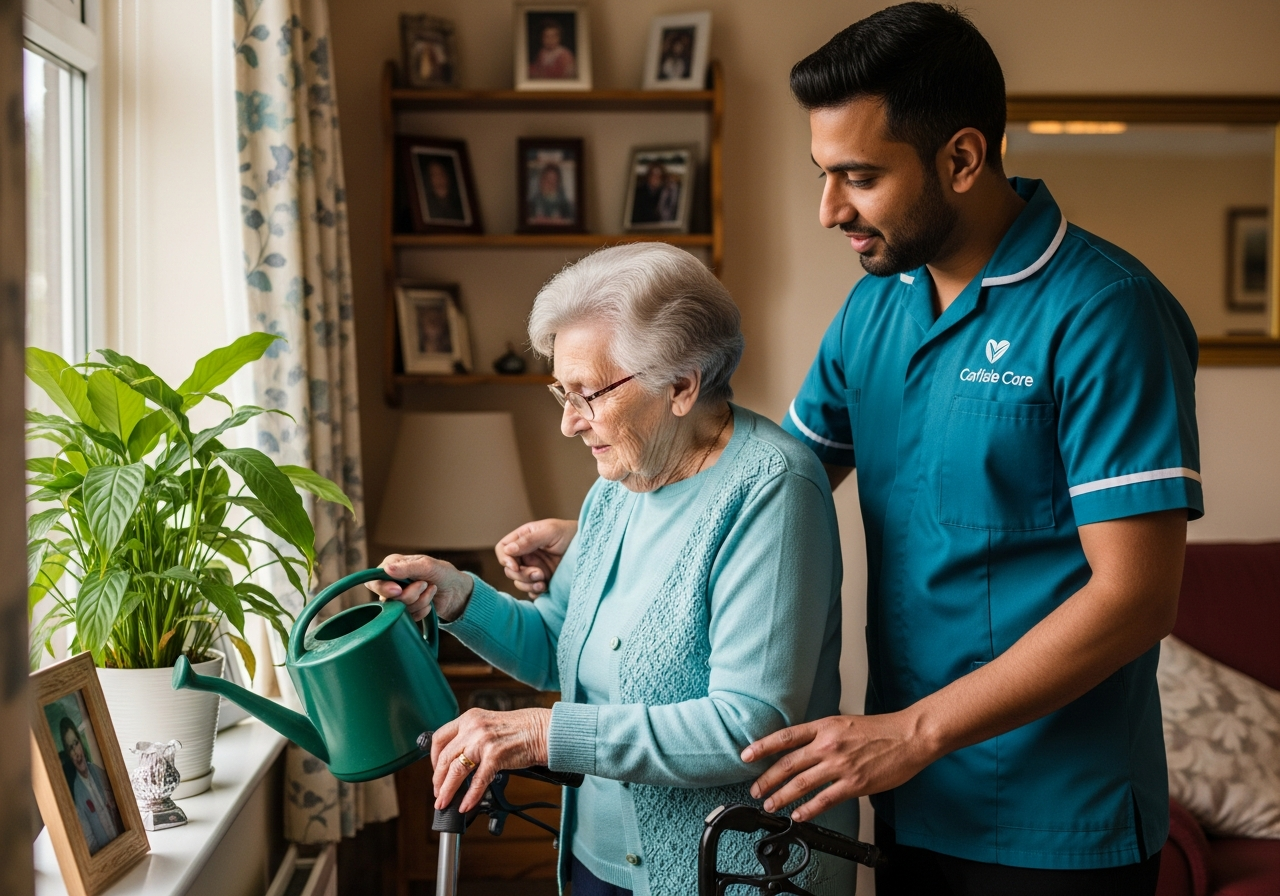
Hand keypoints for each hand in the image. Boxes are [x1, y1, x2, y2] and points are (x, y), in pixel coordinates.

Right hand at [364, 553, 474, 621]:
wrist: (456, 592)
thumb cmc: (443, 573)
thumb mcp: (428, 566)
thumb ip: (407, 568)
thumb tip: (386, 569)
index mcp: (393, 566)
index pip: (374, 580)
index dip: (383, 588)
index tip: (398, 591)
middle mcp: (392, 583)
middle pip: (387, 598)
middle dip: (409, 595)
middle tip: (423, 585)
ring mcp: (398, 599)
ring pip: (399, 608)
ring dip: (419, 600)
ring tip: (431, 590)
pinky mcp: (406, 612)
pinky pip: (408, 617)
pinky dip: (421, 610)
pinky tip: (430, 603)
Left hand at [429, 707, 551, 812]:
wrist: (542, 730)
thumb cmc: (520, 729)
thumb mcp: (488, 724)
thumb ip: (471, 736)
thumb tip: (458, 760)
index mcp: (469, 718)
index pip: (439, 739)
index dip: (432, 759)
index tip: (436, 771)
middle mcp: (472, 727)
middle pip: (444, 757)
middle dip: (438, 779)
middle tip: (437, 793)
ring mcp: (483, 741)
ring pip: (456, 770)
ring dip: (447, 790)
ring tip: (444, 802)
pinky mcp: (495, 756)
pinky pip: (477, 781)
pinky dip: (470, 796)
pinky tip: (466, 805)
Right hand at [494, 519, 577, 594]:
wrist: (591, 548)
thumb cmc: (571, 533)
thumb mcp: (550, 532)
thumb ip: (529, 540)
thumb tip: (508, 550)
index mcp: (524, 539)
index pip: (503, 549)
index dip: (505, 559)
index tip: (515, 566)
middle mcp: (527, 554)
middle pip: (509, 569)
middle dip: (521, 574)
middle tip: (539, 574)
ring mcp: (534, 569)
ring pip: (518, 582)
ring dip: (528, 585)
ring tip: (543, 582)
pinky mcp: (543, 581)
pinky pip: (531, 592)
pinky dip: (535, 592)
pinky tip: (547, 588)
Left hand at [741, 711, 939, 821]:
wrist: (909, 736)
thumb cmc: (881, 730)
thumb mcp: (845, 722)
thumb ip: (823, 734)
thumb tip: (804, 747)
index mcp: (825, 726)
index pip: (786, 737)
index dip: (762, 746)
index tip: (746, 755)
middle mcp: (828, 744)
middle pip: (788, 763)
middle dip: (767, 779)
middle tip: (755, 789)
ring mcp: (841, 765)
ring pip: (801, 783)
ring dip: (782, 796)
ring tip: (770, 804)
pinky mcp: (855, 783)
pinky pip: (825, 799)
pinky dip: (808, 809)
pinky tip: (798, 815)